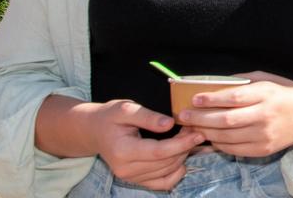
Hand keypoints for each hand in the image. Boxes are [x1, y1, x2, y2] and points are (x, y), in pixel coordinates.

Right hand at [90, 100, 204, 189]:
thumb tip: (170, 124)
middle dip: (185, 146)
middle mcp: (126, 169)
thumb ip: (148, 116)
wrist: (95, 131)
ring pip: (167, 172)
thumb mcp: (126, 109)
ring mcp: (130, 177)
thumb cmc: (111, 117)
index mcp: (123, 151)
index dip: (181, 144)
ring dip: (182, 156)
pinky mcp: (136, 180)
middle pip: (166, 163)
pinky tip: (181, 156)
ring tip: (187, 137)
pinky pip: (163, 183)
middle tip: (194, 129)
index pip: (159, 152)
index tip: (198, 133)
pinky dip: (176, 172)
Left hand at [181, 71, 292, 157]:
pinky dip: (218, 143)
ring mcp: (264, 135)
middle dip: (201, 118)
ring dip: (205, 132)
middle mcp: (265, 116)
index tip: (194, 99)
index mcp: (266, 94)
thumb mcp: (267, 79)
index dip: (212, 99)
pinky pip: (233, 148)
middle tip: (184, 116)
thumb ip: (242, 81)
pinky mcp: (263, 149)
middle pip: (226, 120)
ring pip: (226, 137)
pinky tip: (210, 136)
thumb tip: (214, 83)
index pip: (234, 98)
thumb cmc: (284, 94)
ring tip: (192, 126)